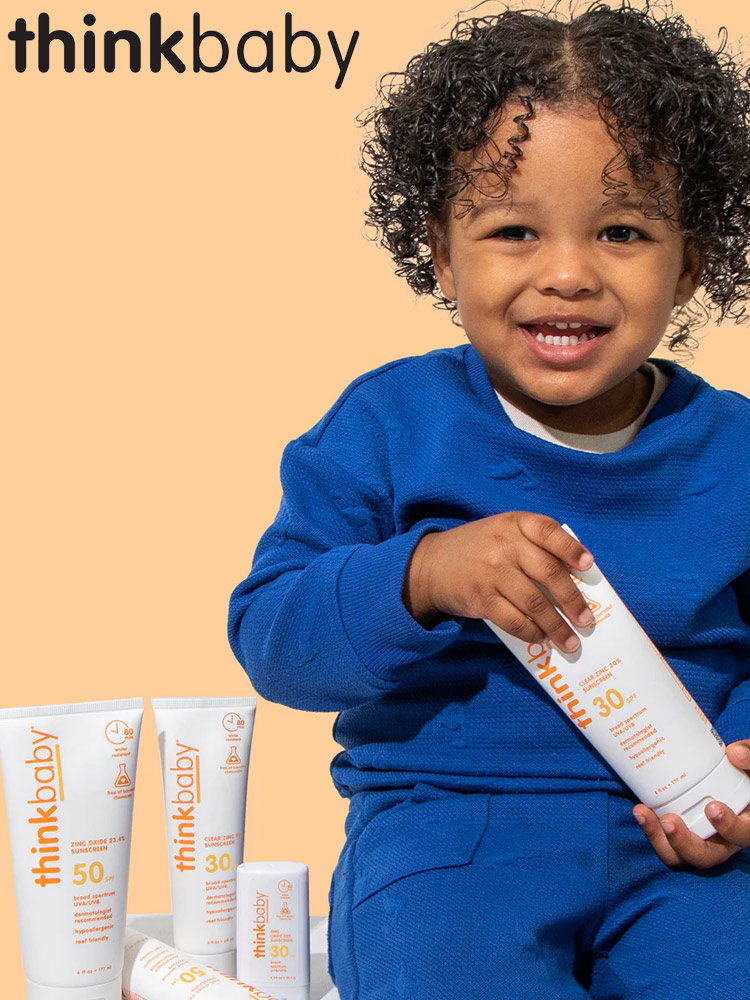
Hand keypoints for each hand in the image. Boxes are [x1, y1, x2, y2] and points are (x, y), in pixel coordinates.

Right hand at [403, 512, 594, 651]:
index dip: (571, 549)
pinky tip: (541, 638)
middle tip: (587, 620)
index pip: (548, 531)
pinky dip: (532, 632)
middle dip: (573, 600)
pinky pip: (513, 620)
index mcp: (514, 524)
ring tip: (571, 641)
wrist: (432, 564)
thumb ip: (534, 544)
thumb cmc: (479, 548)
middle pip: (548, 573)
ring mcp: (492, 573)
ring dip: (557, 626)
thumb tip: (576, 578)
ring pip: (535, 603)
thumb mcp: (504, 531)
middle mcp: (504, 546)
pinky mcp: (481, 599)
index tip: (588, 566)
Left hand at [632, 741, 749, 867]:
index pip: (742, 834)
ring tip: (643, 814)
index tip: (712, 807)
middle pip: (706, 857)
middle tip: (668, 821)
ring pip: (680, 855)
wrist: (726, 776)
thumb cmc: (743, 773)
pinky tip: (640, 811)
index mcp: (744, 825)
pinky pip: (665, 842)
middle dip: (684, 843)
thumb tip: (735, 753)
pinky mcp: (679, 833)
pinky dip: (651, 830)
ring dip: (659, 839)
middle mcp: (722, 839)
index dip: (728, 826)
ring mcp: (698, 839)